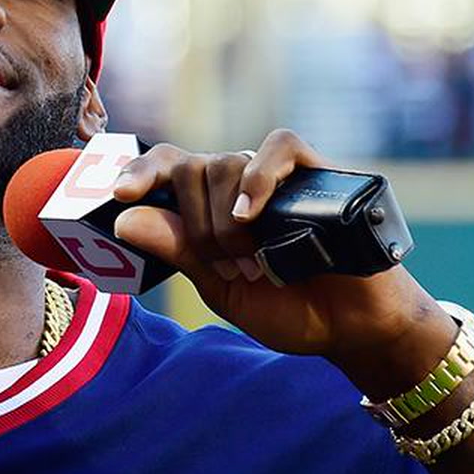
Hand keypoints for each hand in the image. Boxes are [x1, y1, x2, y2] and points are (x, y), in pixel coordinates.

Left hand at [107, 129, 452, 397]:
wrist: (352, 328)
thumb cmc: (288, 307)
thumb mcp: (220, 287)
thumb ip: (179, 252)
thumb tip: (125, 217)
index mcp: (210, 207)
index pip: (167, 168)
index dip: (140, 172)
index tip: (121, 194)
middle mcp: (240, 183)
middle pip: (191, 169)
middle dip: (199, 227)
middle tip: (231, 268)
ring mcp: (278, 176)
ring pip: (227, 162)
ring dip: (229, 222)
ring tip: (257, 263)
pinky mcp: (318, 173)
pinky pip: (280, 146)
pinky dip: (258, 176)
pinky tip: (251, 211)